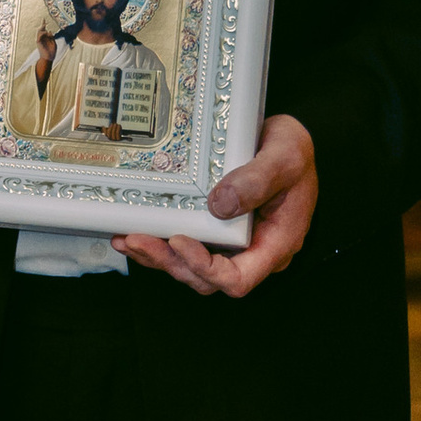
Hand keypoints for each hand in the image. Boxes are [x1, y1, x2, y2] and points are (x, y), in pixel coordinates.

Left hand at [113, 113, 316, 299]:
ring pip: (190, 268)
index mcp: (276, 244)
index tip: (179, 239)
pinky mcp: (216, 234)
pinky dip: (159, 244)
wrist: (286, 142)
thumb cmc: (293, 150)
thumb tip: (219, 206)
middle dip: (169, 262)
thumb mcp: (285, 157)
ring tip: (127, 239)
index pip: (237, 278)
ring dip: (157, 257)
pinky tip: (132, 232)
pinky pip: (186, 249)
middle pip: (206, 279)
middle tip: (137, 239)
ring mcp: (234, 246)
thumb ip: (258, 180)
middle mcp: (253, 253)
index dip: (204, 268)